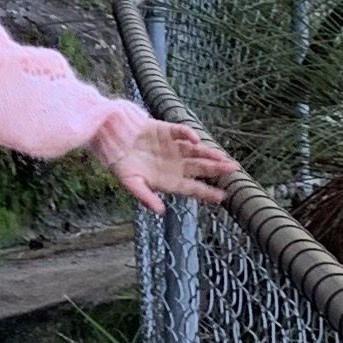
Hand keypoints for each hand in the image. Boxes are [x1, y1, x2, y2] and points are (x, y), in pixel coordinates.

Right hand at [99, 117, 237, 211]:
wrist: (108, 139)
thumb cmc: (119, 165)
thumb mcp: (130, 183)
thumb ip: (145, 196)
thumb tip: (160, 211)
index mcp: (168, 180)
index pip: (192, 188)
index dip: (207, 192)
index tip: (223, 197)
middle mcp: (174, 164)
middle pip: (200, 168)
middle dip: (216, 170)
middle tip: (234, 171)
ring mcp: (172, 147)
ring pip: (196, 151)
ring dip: (210, 153)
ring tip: (224, 157)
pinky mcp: (166, 131)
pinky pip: (181, 132)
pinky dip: (189, 134)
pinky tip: (197, 140)